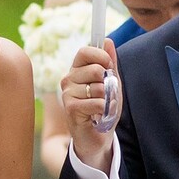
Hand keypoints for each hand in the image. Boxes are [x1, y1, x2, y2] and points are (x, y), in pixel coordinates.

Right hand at [59, 39, 117, 173]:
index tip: (109, 67)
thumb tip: (108, 41)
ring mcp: (68, 94)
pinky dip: (104, 110)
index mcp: (77, 70)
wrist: (98, 137)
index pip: (85, 51)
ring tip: (101, 107)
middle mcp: (68, 79)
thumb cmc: (102, 108)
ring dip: (107, 99)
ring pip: (98, 88)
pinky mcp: (70, 108)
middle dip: (108, 83)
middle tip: (106, 95)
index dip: (101, 56)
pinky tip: (98, 116)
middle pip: (94, 69)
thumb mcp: (111, 84)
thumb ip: (110, 64)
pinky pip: (96, 102)